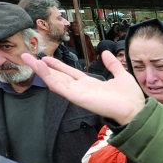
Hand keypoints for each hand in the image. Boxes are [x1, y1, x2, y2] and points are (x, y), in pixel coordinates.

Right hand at [22, 51, 144, 124]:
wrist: (135, 109)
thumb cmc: (129, 97)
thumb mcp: (120, 75)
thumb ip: (112, 65)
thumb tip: (106, 53)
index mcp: (89, 84)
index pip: (69, 73)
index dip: (57, 65)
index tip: (45, 58)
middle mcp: (81, 89)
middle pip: (57, 76)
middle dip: (42, 67)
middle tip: (27, 57)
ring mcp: (77, 94)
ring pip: (54, 81)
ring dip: (41, 70)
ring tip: (28, 60)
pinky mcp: (77, 98)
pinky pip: (59, 87)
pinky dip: (48, 77)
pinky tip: (40, 68)